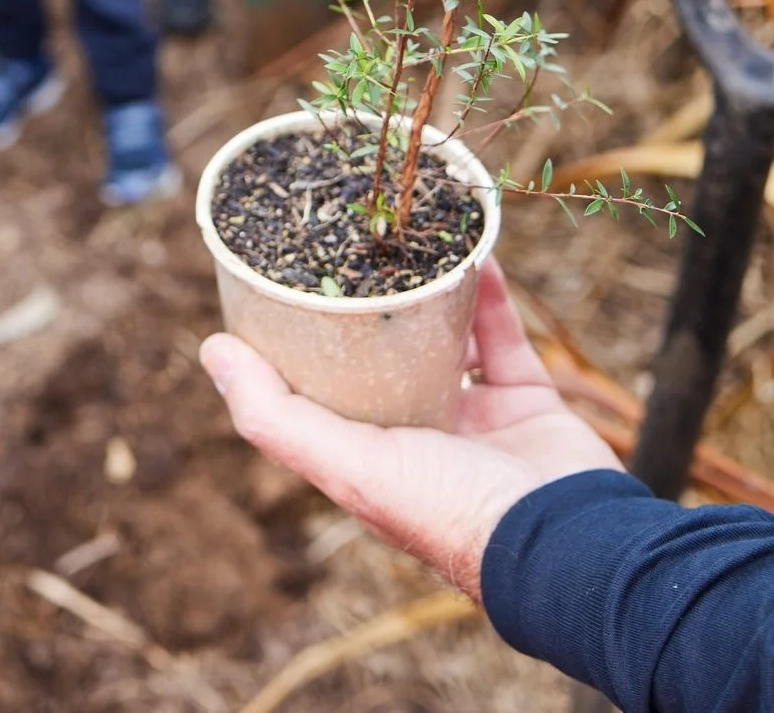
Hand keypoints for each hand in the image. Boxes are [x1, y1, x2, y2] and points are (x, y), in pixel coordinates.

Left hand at [201, 263, 619, 601]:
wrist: (571, 543)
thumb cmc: (448, 512)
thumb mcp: (346, 465)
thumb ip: (275, 416)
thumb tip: (212, 350)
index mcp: (368, 456)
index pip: (320, 389)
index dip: (297, 340)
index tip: (279, 281)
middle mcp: (417, 436)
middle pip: (382, 357)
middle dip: (368, 306)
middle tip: (351, 246)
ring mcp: (475, 420)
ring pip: (444, 340)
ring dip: (429, 293)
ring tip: (408, 240)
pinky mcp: (527, 402)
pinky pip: (504, 334)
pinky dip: (488, 293)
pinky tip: (471, 250)